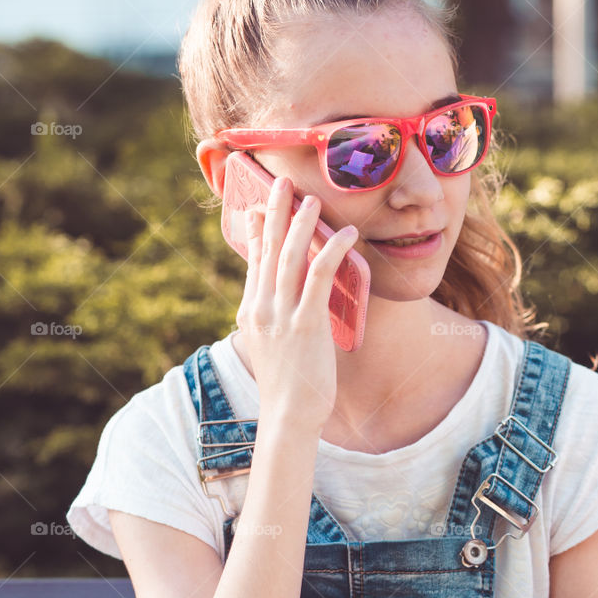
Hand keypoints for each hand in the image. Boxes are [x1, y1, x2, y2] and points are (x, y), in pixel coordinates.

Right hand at [235, 175, 357, 433]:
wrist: (288, 415)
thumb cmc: (288, 386)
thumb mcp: (274, 347)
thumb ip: (276, 321)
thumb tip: (287, 304)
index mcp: (252, 312)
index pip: (253, 262)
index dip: (256, 231)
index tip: (256, 206)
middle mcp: (261, 308)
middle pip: (267, 249)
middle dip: (275, 212)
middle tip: (282, 183)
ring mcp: (281, 314)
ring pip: (290, 256)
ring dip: (302, 223)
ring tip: (313, 199)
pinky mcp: (305, 323)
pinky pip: (318, 277)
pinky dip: (332, 251)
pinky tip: (346, 235)